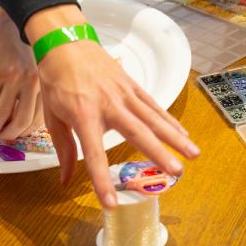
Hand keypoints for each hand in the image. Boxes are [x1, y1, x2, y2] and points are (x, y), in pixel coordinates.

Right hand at [0, 1, 42, 140]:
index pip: (40, 117)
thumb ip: (32, 85)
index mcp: (45, 80)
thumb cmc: (22, 39)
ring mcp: (13, 78)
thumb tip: (20, 111)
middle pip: (23, 120)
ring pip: (3, 114)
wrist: (8, 16)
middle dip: (11, 134)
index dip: (27, 131)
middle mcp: (32, 82)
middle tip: (2, 138)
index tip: (18, 135)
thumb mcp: (35, 64)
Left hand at [32, 6, 198, 207]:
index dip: (102, 180)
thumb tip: (66, 181)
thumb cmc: (57, 81)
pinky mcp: (132, 85)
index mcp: (84, 115)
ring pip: (153, 118)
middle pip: (137, 133)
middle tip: (176, 172)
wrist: (66, 43)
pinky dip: (169, 120)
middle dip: (158, 153)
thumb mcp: (52, 116)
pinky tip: (183, 134)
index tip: (112, 203)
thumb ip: (64, 149)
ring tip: (193, 154)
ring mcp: (124, 93)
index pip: (94, 154)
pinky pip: (154, 106)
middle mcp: (108, 104)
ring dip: (174, 137)